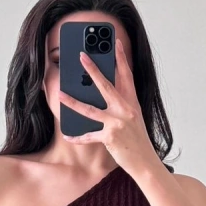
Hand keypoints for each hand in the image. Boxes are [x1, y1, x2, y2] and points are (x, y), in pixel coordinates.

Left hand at [57, 35, 158, 168]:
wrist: (145, 162)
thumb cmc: (138, 140)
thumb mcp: (134, 118)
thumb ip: (122, 104)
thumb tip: (104, 93)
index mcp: (132, 103)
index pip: (127, 76)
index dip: (121, 58)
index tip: (116, 43)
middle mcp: (126, 110)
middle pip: (106, 86)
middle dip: (93, 70)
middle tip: (81, 56)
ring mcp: (118, 123)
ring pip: (90, 110)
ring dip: (73, 102)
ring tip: (60, 94)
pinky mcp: (110, 137)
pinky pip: (89, 136)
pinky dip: (77, 137)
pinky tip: (67, 136)